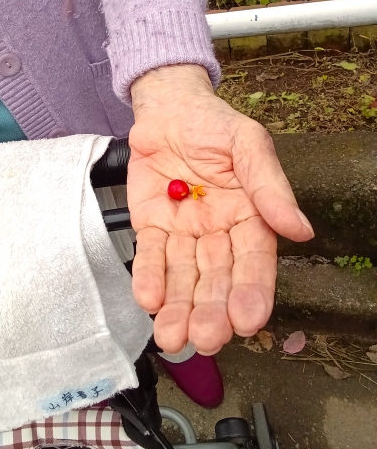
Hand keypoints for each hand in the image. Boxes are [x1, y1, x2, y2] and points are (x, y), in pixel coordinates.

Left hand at [128, 65, 312, 354]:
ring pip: (182, 276)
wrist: (168, 109)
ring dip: (178, 307)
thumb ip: (269, 186)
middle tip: (206, 338)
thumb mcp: (248, 145)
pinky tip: (149, 300)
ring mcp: (183, 232)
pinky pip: (150, 255)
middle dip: (211, 310)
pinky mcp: (151, 226)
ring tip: (172, 337)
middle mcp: (218, 232)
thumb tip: (300, 230)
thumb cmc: (214, 124)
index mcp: (249, 216)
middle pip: (216, 277)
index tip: (249, 320)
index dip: (252, 290)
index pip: (253, 260)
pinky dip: (148, 277)